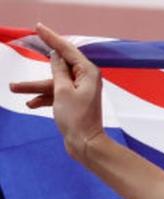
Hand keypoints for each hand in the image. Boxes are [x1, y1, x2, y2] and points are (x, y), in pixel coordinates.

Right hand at [7, 23, 105, 160]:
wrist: (85, 144)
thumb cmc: (76, 118)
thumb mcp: (62, 90)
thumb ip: (58, 70)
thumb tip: (56, 56)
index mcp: (88, 72)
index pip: (67, 49)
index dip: (51, 37)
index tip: (38, 27)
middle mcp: (86, 79)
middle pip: (58, 66)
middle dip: (39, 63)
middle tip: (27, 46)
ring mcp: (81, 91)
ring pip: (54, 83)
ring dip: (35, 86)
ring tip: (13, 88)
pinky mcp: (75, 102)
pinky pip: (56, 94)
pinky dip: (44, 98)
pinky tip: (30, 103)